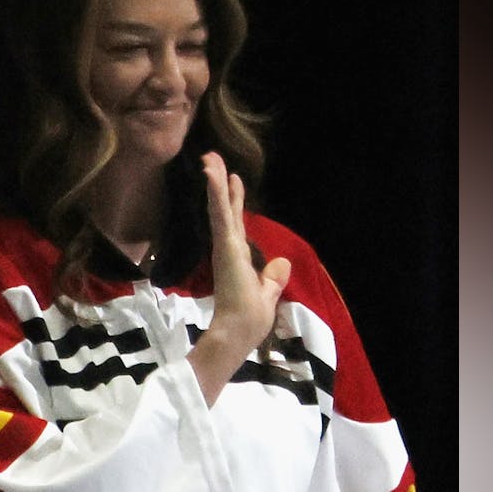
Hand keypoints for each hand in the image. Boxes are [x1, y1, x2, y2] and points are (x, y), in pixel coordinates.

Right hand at [201, 151, 290, 347]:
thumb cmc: (249, 319)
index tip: (233, 180)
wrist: (237, 333)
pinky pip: (220, 214)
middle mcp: (229, 248)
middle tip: (212, 159)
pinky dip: (217, 193)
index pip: (235, 223)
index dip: (234, 201)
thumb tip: (283, 263)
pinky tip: (213, 174)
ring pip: (219, 207)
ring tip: (209, 158)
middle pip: (225, 210)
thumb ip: (273, 279)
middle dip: (220, 184)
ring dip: (215, 182)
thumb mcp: (267, 295)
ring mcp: (225, 245)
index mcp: (238, 258)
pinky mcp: (225, 245)